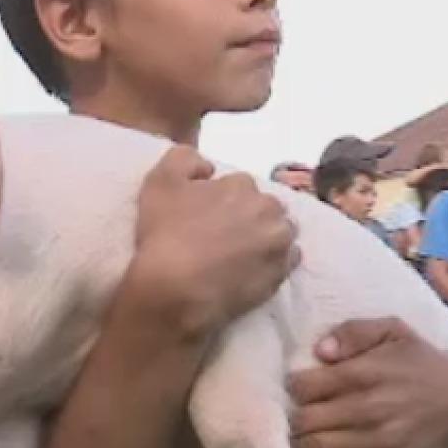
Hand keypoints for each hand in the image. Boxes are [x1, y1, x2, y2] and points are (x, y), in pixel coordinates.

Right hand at [127, 146, 298, 336]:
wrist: (175, 290)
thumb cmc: (165, 234)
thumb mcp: (160, 181)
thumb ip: (185, 158)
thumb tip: (209, 167)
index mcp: (242, 185)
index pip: (239, 185)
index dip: (222, 199)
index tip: (208, 216)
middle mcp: (269, 209)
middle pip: (264, 207)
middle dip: (249, 215)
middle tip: (224, 235)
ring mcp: (279, 243)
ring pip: (280, 232)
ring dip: (266, 236)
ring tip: (242, 253)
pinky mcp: (282, 274)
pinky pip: (287, 261)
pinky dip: (275, 261)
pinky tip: (254, 268)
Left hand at [288, 317, 447, 447]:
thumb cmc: (420, 361)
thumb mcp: (393, 330)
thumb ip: (354, 332)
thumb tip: (321, 350)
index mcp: (364, 373)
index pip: (304, 387)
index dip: (294, 387)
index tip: (298, 388)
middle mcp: (367, 409)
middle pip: (304, 421)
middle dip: (290, 418)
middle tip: (289, 416)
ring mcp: (375, 442)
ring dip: (295, 447)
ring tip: (291, 439)